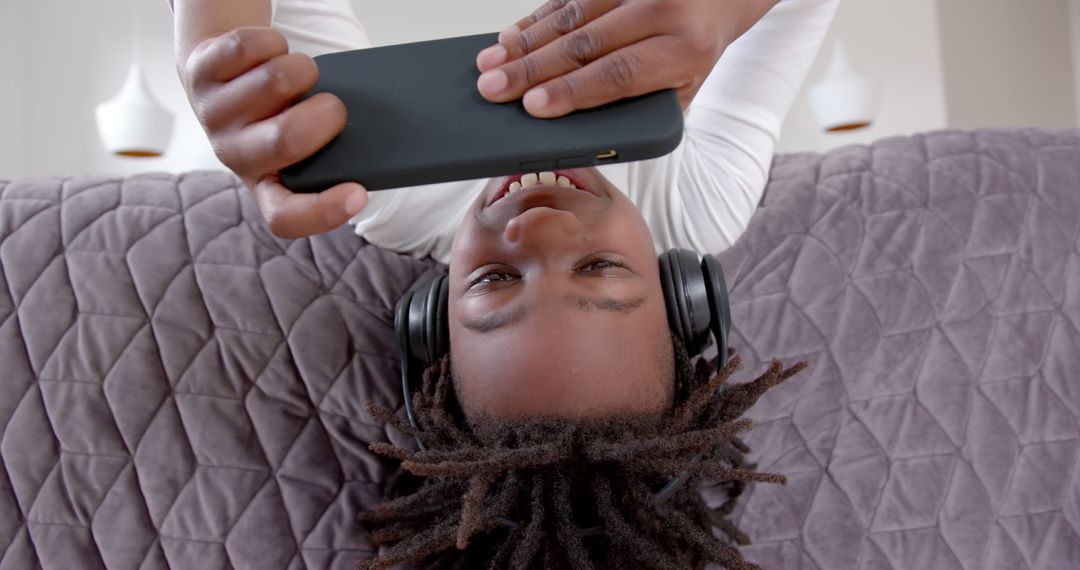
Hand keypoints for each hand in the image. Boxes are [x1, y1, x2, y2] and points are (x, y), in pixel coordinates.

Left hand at [179, 27, 367, 237]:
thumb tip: (369, 132)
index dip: (324, 211)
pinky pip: (251, 47)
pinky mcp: (199, 73)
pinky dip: (275, 42)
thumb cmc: (277, 115)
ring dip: (304, 68)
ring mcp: (213, 115)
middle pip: (287, 138)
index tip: (359, 193)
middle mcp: (234, 156)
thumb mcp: (306, 142)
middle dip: (328, 112)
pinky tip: (272, 52)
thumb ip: (335, 149)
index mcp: (265, 184)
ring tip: (301, 75)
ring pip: (276, 80)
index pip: (286, 217)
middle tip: (335, 106)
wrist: (222, 79)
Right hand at [475, 0, 749, 117]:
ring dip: (525, 42)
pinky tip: (510, 36)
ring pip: (570, 14)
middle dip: (531, 69)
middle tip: (492, 88)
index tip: (533, 105)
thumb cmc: (693, 50)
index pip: (619, 73)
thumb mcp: (683, 86)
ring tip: (491, 63)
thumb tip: (578, 127)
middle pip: (585, 44)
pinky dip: (536, 18)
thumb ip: (640, 107)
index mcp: (686, 49)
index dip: (572, 90)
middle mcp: (664, 8)